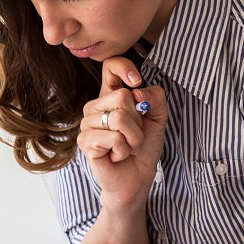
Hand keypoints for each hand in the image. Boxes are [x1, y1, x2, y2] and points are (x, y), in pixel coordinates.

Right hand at [78, 56, 167, 211]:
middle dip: (138, 121)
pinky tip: (117, 156)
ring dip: (133, 138)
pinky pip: (114, 138)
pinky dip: (124, 149)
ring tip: (127, 147)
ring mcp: (87, 124)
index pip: (110, 66)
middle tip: (134, 135)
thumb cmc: (143, 148)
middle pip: (122, 96)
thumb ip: (155, 98)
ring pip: (119, 118)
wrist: (137, 178)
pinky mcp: (86, 142)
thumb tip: (138, 91)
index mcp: (111, 96)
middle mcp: (95, 107)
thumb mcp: (158, 119)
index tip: (136, 82)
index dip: (125, 68)